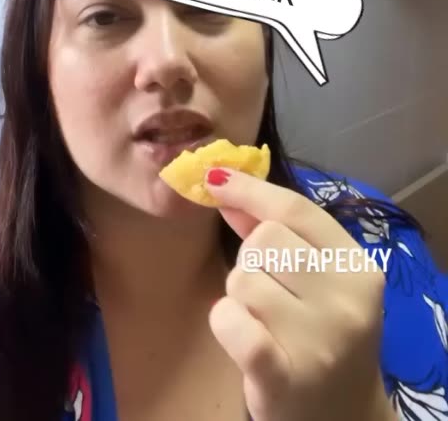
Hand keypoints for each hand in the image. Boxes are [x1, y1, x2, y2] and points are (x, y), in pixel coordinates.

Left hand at [204, 168, 397, 420]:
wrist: (342, 419)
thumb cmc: (326, 339)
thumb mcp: (320, 281)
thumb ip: (277, 232)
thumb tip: (225, 185)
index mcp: (360, 268)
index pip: (297, 210)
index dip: (251, 189)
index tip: (216, 178)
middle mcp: (346, 301)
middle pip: (265, 239)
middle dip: (250, 258)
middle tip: (266, 290)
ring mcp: (318, 340)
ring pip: (243, 278)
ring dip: (239, 296)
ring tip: (262, 321)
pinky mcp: (282, 375)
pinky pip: (230, 319)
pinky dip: (224, 321)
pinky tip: (241, 336)